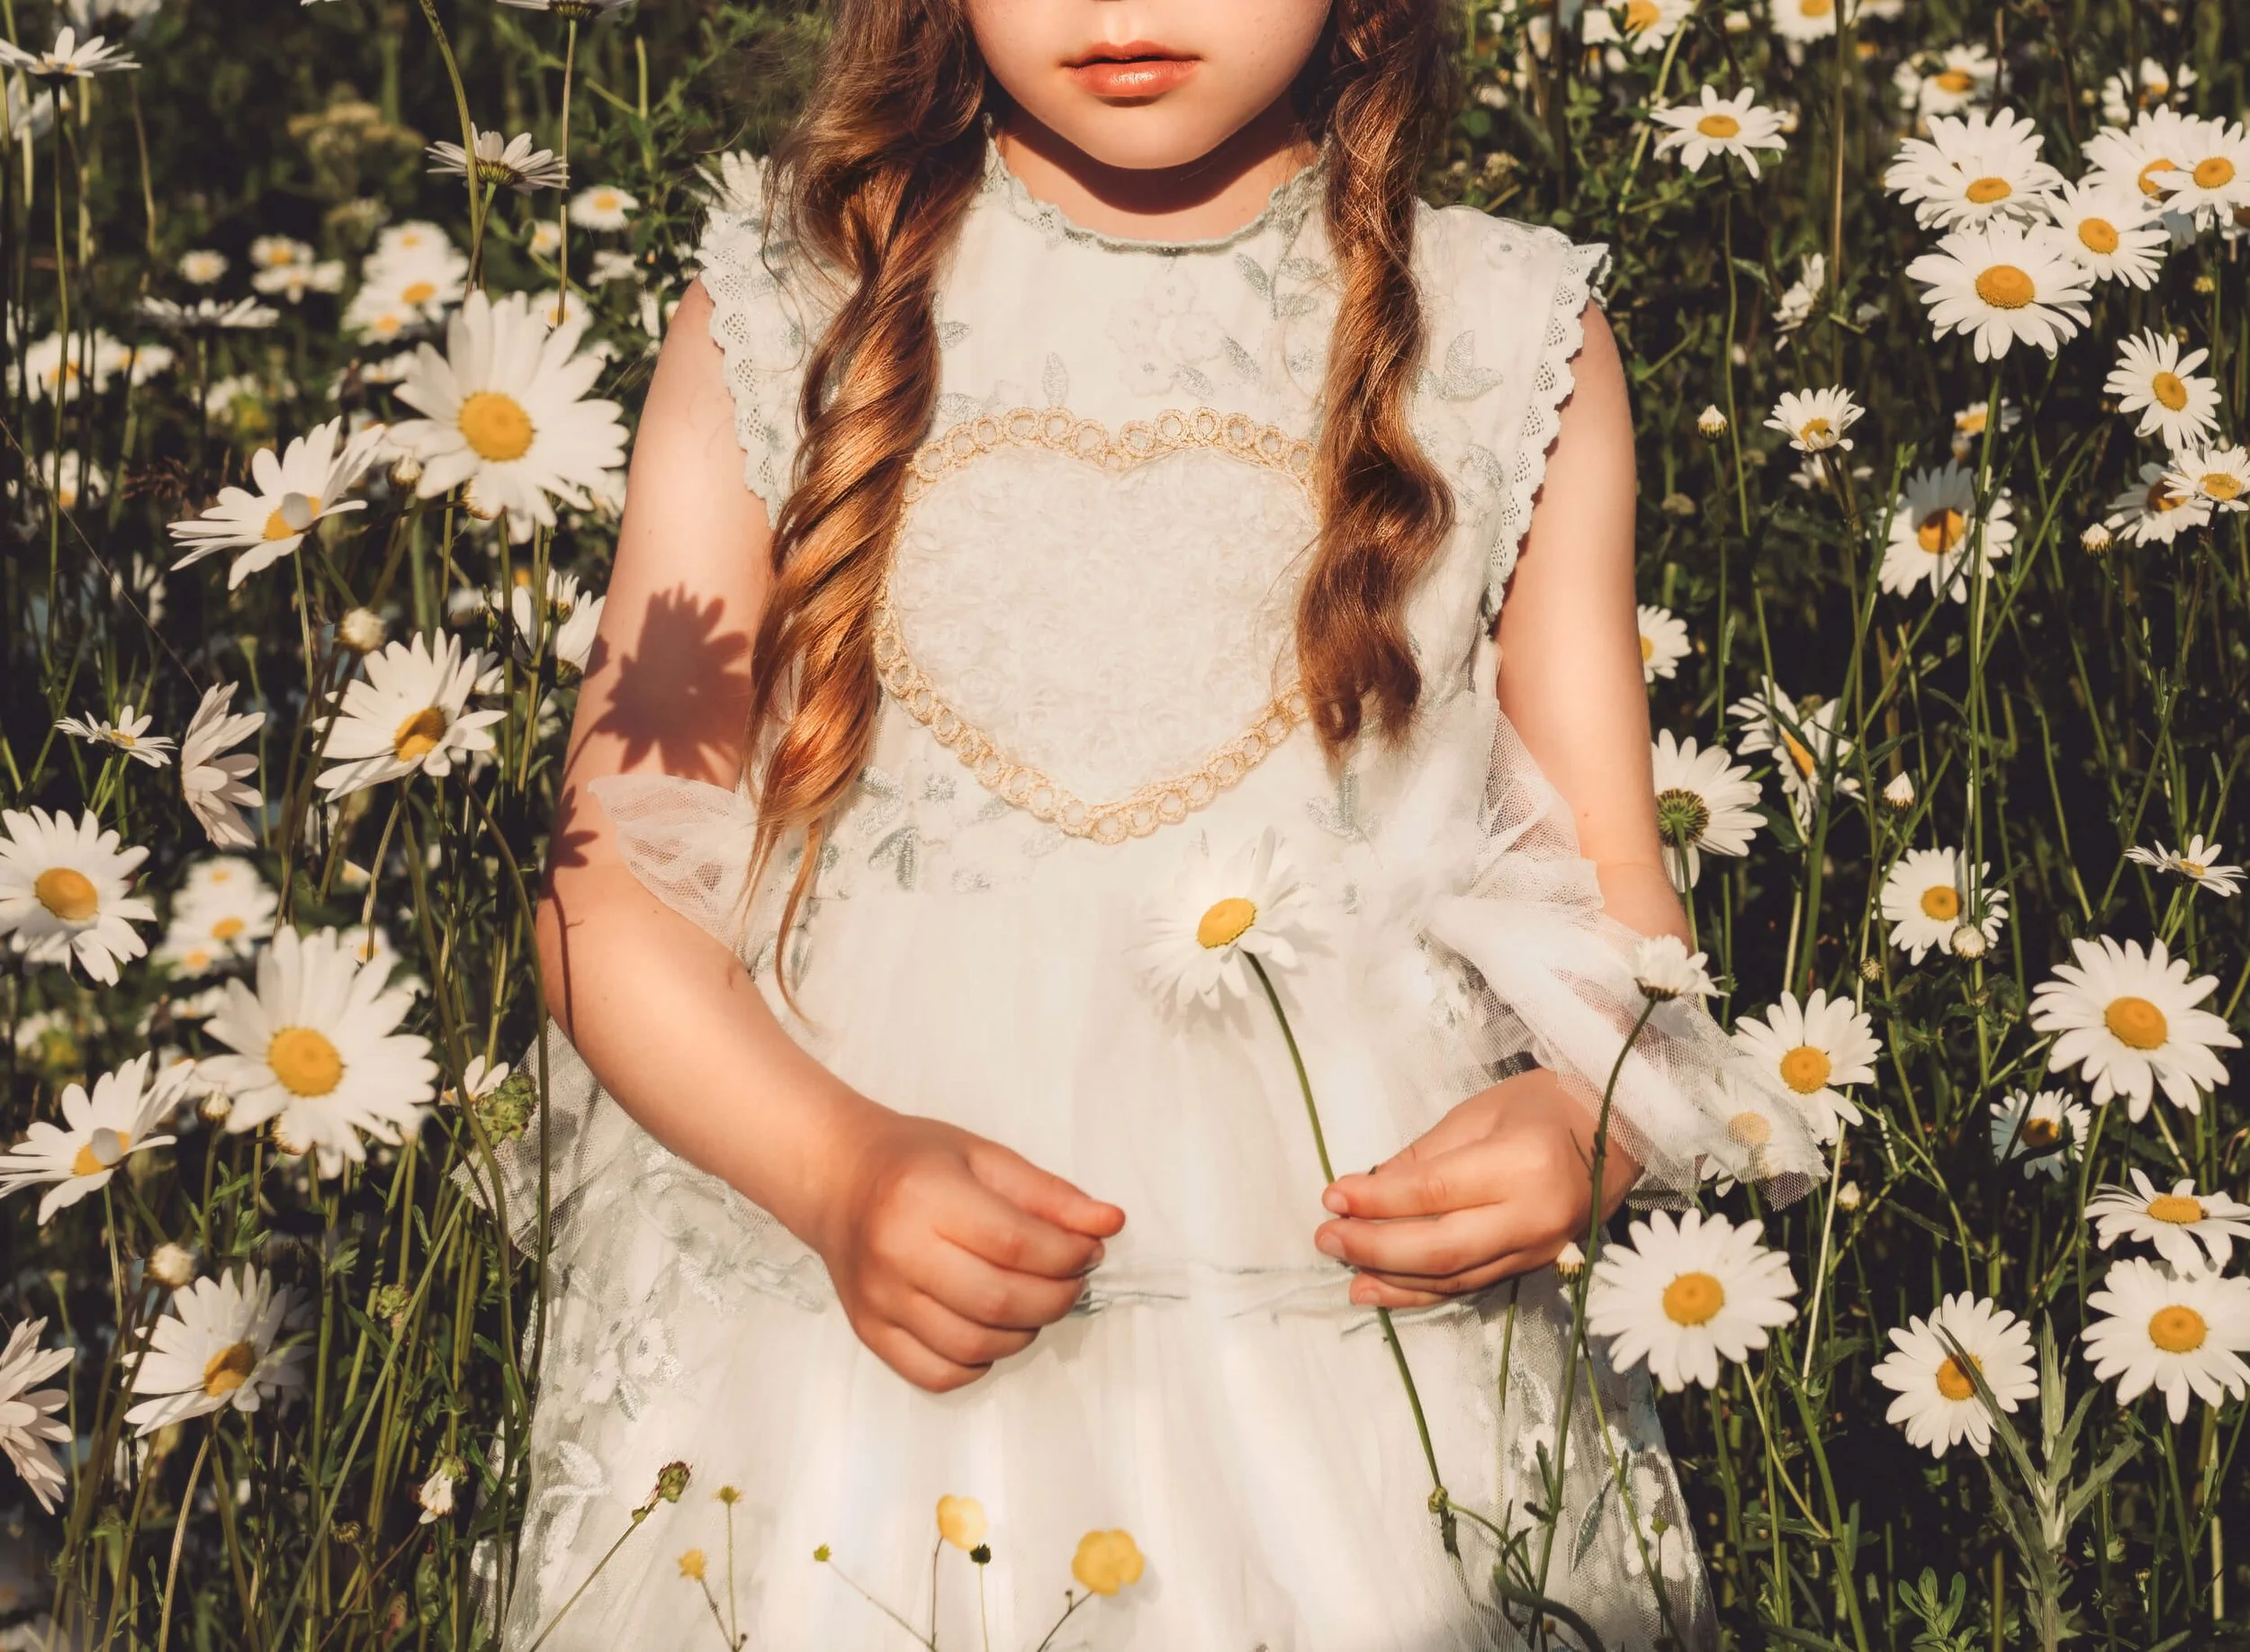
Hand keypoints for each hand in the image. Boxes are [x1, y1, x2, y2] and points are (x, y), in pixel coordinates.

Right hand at [807, 1107, 1125, 1392]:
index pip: (1016, 1244)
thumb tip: (1109, 1223)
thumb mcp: (985, 1157)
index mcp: (924, 1197)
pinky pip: (938, 1374)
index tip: (1090, 1250)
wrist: (837, 1179)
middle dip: (1056, 1297)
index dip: (1068, 1255)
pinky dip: (980, 1361)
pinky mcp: (869, 1332)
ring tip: (1033, 1299)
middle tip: (1070, 1279)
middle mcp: (895, 1253)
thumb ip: (1049, 1194)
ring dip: (1025, 1330)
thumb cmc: (914, 1162)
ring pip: (974, 1344)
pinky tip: (991, 1327)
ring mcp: (879, 1300)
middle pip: (999, 1301)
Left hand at [1312, 1069, 1641, 1308]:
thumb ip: (1425, 1156)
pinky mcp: (1535, 1265)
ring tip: (1345, 1271)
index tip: (1332, 1196)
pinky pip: (1471, 1285)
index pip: (1434, 1192)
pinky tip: (1382, 1289)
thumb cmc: (1548, 1104)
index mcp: (1523, 1163)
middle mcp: (1533, 1215)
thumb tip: (1366, 1189)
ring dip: (1392, 1278)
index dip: (1377, 1199)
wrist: (1623, 1128)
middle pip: (1441, 1248)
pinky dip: (1422, 1291)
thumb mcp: (1481, 1111)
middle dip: (1375, 1247)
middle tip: (1327, 1237)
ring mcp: (1538, 1248)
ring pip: (1454, 1277)